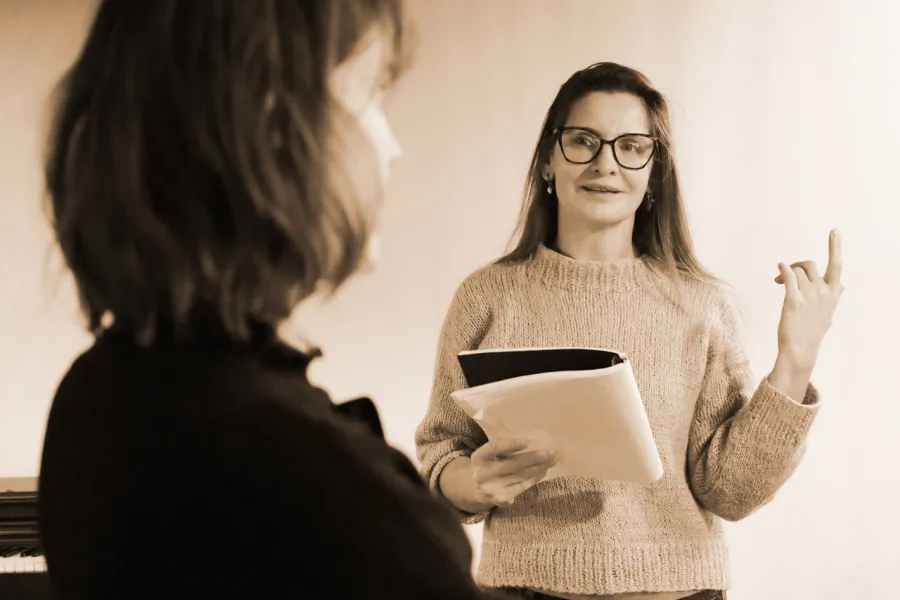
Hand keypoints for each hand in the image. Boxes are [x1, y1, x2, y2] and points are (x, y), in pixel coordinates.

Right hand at [470, 438, 556, 507]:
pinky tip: (542, 472)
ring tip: (551, 461)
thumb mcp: (488, 455)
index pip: (495, 448)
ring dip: (538, 468)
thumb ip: (502, 449)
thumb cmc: (487, 466)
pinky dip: (533, 479)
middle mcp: (483, 474)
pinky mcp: (500, 499)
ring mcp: (491, 488)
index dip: (511, 444)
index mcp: (479, 457)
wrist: (474, 490)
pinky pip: (520, 488)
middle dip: (534, 458)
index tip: (528, 441)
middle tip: (551, 453)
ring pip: (520, 476)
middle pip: (512, 464)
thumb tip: (529, 443)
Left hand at [773, 229, 843, 369]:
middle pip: (810, 265)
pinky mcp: (794, 301)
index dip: (835, 246)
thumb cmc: (813, 330)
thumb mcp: (829, 312)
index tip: (834, 231)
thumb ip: (834, 296)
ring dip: (786, 272)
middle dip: (798, 264)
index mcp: (833, 293)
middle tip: (786, 271)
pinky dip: (783, 270)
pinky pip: (788, 277)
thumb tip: (843, 285)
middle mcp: (823, 292)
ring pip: (797, 272)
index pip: (837, 265)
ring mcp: (809, 296)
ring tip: (779, 281)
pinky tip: (779, 270)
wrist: (801, 349)